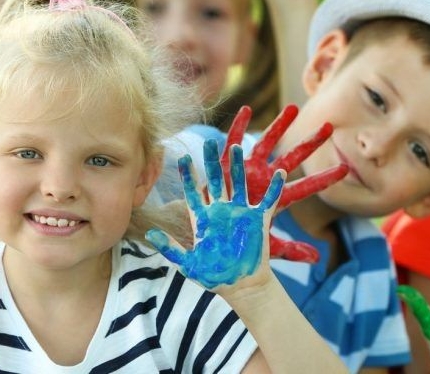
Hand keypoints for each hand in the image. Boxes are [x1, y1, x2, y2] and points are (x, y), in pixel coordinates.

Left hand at [147, 139, 283, 289]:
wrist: (241, 287)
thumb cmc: (214, 278)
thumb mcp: (188, 264)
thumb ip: (170, 248)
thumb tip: (150, 233)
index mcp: (203, 219)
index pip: (193, 192)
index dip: (188, 176)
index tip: (182, 157)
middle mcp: (221, 212)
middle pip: (216, 180)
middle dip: (212, 161)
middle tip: (210, 142)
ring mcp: (240, 214)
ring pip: (239, 184)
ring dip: (238, 167)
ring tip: (237, 148)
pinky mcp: (258, 220)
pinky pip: (268, 200)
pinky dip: (275, 188)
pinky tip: (279, 174)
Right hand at [222, 105, 346, 262]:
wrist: (208, 233)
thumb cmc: (237, 239)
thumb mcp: (266, 246)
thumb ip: (290, 250)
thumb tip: (318, 259)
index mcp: (277, 197)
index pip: (306, 187)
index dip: (325, 178)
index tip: (346, 170)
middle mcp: (265, 179)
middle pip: (292, 157)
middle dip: (310, 143)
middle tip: (330, 126)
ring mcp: (248, 170)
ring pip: (266, 143)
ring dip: (279, 126)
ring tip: (293, 108)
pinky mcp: (227, 166)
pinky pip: (233, 142)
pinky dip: (238, 127)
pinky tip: (245, 109)